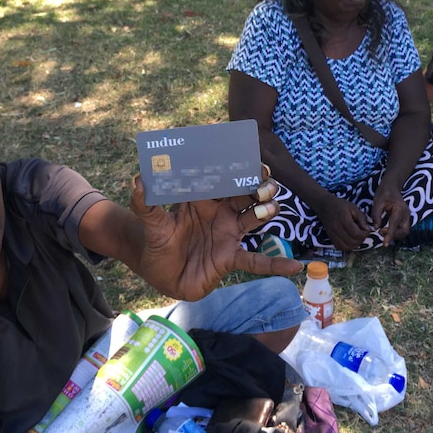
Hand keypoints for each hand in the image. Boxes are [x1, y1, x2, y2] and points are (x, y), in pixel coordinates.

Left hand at [128, 167, 301, 300]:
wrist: (159, 274)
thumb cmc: (156, 244)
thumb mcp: (150, 225)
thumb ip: (145, 204)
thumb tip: (137, 179)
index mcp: (202, 198)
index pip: (221, 178)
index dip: (235, 167)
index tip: (246, 157)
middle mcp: (220, 212)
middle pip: (244, 192)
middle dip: (256, 183)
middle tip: (262, 178)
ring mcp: (229, 233)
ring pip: (254, 216)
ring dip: (265, 209)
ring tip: (269, 207)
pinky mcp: (231, 256)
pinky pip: (256, 260)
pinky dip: (275, 264)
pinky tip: (294, 267)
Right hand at [313, 197, 369, 250]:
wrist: (325, 206)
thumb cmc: (341, 206)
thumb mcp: (353, 208)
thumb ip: (361, 218)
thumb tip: (367, 229)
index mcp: (343, 219)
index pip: (356, 233)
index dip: (364, 234)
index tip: (366, 230)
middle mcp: (337, 229)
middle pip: (352, 241)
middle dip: (361, 239)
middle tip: (363, 233)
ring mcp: (332, 235)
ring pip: (347, 246)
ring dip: (355, 244)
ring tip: (357, 237)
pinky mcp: (331, 238)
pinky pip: (341, 247)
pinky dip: (348, 246)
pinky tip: (351, 241)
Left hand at [371, 187, 410, 246]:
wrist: (391, 186)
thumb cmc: (384, 193)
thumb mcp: (377, 202)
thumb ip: (376, 215)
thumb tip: (376, 228)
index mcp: (399, 209)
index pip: (395, 225)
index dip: (390, 235)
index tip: (385, 244)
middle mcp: (406, 214)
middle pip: (404, 231)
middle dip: (394, 236)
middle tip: (380, 232)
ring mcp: (407, 216)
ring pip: (404, 231)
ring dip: (395, 235)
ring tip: (382, 231)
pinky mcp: (405, 218)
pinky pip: (402, 229)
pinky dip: (395, 232)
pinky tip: (386, 230)